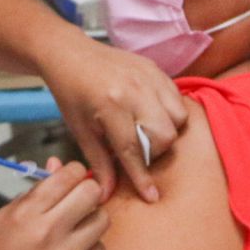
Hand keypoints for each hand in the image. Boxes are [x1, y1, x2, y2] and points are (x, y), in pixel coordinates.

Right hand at [0, 160, 107, 249]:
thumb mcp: (5, 219)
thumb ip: (33, 191)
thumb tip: (57, 165)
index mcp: (27, 213)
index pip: (67, 175)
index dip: (75, 172)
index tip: (73, 178)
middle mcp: (48, 231)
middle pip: (91, 192)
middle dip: (87, 191)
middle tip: (79, 200)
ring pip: (102, 219)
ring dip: (91, 219)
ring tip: (75, 227)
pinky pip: (101, 249)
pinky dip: (90, 248)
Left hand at [39, 37, 189, 202]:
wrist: (70, 54)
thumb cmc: (71, 93)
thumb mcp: (79, 130)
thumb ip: (98, 162)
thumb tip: (106, 193)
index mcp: (110, 106)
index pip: (133, 150)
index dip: (142, 177)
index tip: (151, 196)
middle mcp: (134, 90)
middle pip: (165, 136)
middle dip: (154, 152)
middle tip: (137, 149)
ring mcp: (149, 77)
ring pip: (178, 118)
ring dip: (166, 131)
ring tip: (146, 131)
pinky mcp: (156, 69)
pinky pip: (178, 98)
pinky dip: (170, 112)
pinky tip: (152, 114)